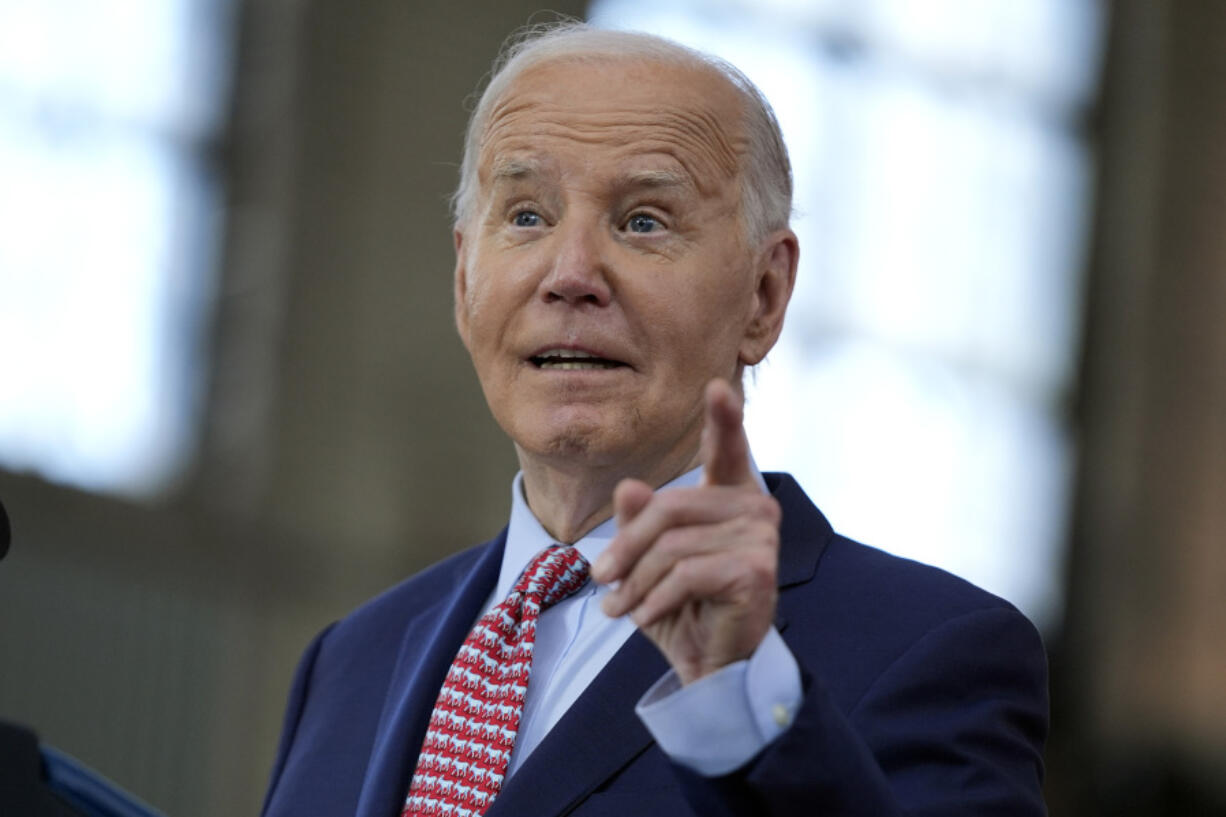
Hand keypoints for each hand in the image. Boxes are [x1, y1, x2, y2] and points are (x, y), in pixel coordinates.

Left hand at [591, 379, 780, 684]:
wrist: (713, 663)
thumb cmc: (682, 605)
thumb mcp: (646, 560)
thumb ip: (638, 521)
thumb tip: (629, 488)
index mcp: (730, 495)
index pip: (727, 449)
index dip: (723, 419)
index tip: (718, 386)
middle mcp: (753, 508)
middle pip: (669, 507)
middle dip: (626, 547)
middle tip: (599, 580)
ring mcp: (760, 538)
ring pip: (671, 544)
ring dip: (634, 582)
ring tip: (617, 608)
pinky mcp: (755, 570)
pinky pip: (685, 574)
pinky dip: (654, 599)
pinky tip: (644, 617)